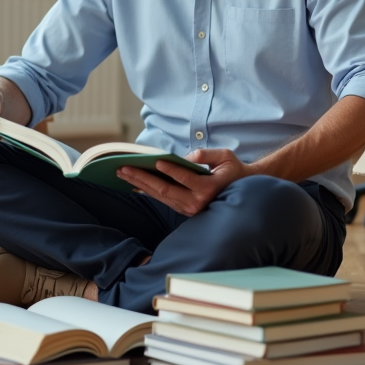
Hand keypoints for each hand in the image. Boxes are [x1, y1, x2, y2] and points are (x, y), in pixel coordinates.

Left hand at [118, 148, 254, 215]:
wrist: (241, 190)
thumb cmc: (232, 170)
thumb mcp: (224, 157)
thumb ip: (205, 155)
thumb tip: (183, 158)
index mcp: (209, 189)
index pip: (185, 178)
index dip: (171, 169)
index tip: (156, 160)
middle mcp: (197, 202)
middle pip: (165, 190)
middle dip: (142, 178)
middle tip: (123, 168)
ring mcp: (189, 209)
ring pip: (160, 196)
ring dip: (139, 184)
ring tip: (122, 173)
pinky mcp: (183, 210)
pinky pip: (162, 199)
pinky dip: (147, 191)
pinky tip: (133, 183)